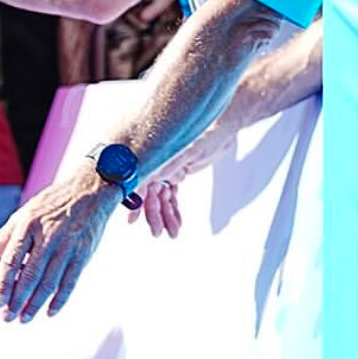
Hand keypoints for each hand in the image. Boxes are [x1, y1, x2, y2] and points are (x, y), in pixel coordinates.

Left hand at [0, 169, 118, 319]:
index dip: (3, 283)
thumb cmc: (51, 204)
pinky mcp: (83, 254)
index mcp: (27, 225)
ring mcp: (67, 247)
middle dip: (18, 300)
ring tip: (24, 318)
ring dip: (35, 304)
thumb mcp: (24, 214)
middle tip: (8, 317)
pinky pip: (69, 282)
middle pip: (30, 275)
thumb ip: (3, 237)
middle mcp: (47, 236)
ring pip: (49, 283)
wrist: (89, 191)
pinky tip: (49, 312)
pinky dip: (60, 300)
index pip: (11, 259)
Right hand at [132, 121, 236, 238]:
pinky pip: (171, 195)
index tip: (132, 219)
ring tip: (172, 234)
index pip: (139, 179)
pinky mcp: (176, 171)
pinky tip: (177, 224)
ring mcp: (166, 167)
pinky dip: (174, 210)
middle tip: (156, 233)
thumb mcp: (192, 150)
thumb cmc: (208, 131)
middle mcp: (157, 160)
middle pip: (149, 191)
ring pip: (161, 197)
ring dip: (165, 216)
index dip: (134, 200)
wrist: (225, 124)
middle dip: (153, 213)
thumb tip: (150, 177)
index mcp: (154, 152)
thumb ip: (170, 163)